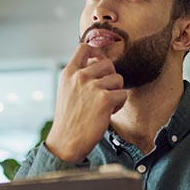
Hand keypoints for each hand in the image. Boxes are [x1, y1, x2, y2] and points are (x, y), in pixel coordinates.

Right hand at [45, 43, 126, 162]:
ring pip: (118, 79)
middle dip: (111, 77)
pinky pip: (123, 94)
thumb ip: (79, 78)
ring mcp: (93, 87)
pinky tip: (108, 113)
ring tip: (105, 105)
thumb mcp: (66, 91)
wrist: (66, 142)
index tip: (100, 61)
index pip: (84, 48)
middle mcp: (80, 76)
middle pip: (108, 63)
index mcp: (68, 73)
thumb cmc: (68, 120)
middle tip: (105, 92)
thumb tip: (98, 65)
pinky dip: (119, 105)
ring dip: (116, 92)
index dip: (97, 52)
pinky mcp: (105, 99)